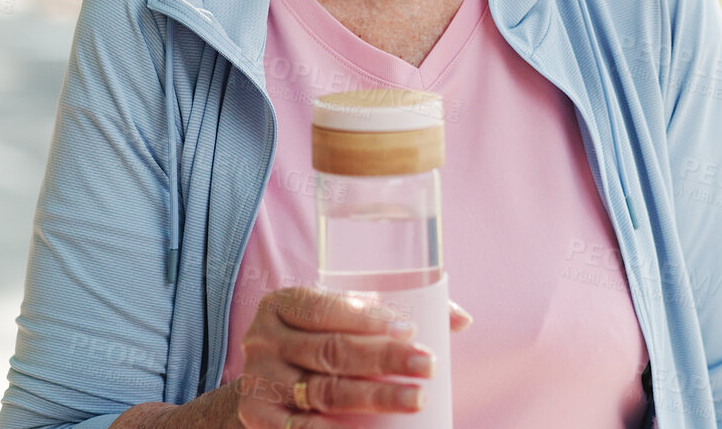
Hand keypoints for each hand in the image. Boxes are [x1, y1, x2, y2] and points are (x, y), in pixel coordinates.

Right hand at [233, 287, 468, 427]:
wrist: (266, 385)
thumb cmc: (317, 342)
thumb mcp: (339, 319)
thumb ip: (393, 311)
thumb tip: (462, 320)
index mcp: (282, 304)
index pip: (324, 308)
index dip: (367, 318)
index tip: (409, 328)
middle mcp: (263, 340)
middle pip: (331, 352)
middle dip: (383, 359)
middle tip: (426, 364)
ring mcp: (259, 381)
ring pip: (324, 392)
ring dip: (374, 398)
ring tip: (416, 400)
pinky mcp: (259, 418)